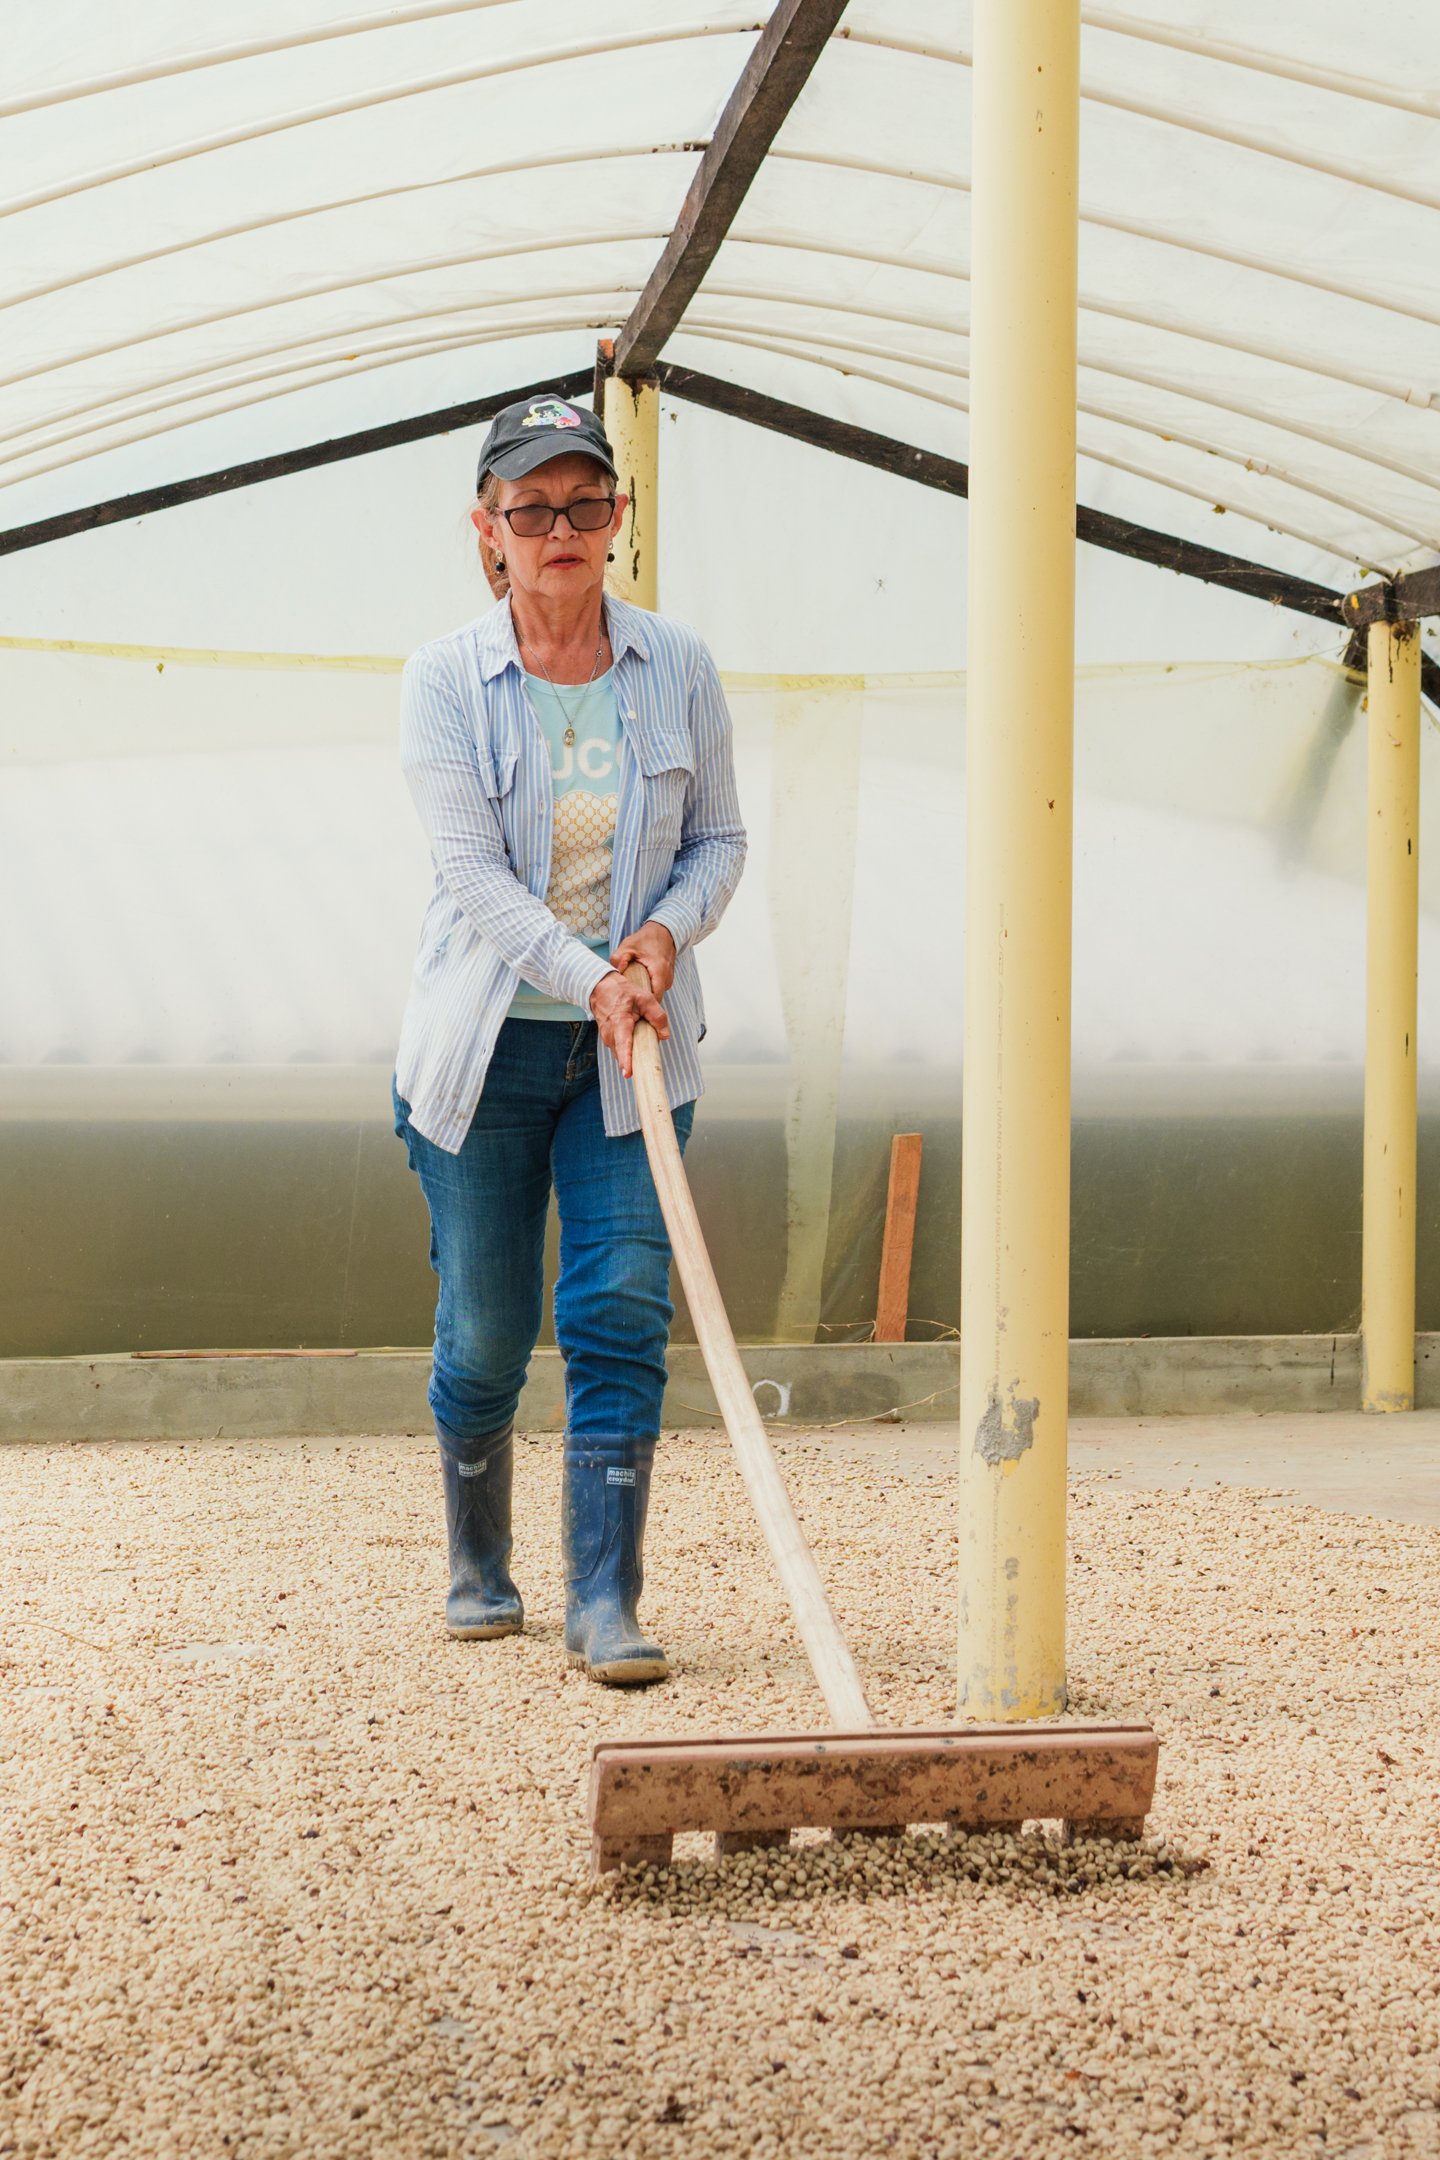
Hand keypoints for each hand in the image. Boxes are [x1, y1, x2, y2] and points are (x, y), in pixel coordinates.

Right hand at [590, 963, 669, 1079]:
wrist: (600, 986)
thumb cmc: (622, 991)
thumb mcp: (645, 998)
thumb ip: (657, 1016)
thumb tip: (664, 1035)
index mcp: (619, 1023)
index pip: (623, 1045)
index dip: (626, 1061)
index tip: (628, 1074)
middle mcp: (610, 1034)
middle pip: (623, 1054)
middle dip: (635, 1061)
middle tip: (647, 1066)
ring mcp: (606, 1037)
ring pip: (621, 1053)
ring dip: (632, 1053)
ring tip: (642, 1047)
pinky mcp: (607, 1038)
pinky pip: (619, 1048)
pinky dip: (628, 1048)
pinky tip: (635, 1040)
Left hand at [608, 919, 675, 999]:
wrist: (663, 932)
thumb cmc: (646, 938)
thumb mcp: (628, 946)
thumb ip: (618, 959)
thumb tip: (615, 974)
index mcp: (659, 971)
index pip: (654, 998)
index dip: (642, 1003)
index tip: (629, 1002)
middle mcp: (667, 978)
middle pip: (654, 998)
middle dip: (641, 999)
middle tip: (627, 996)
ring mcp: (669, 979)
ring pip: (656, 993)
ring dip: (644, 992)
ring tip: (632, 988)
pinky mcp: (667, 979)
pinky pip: (657, 988)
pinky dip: (648, 987)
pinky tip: (638, 981)